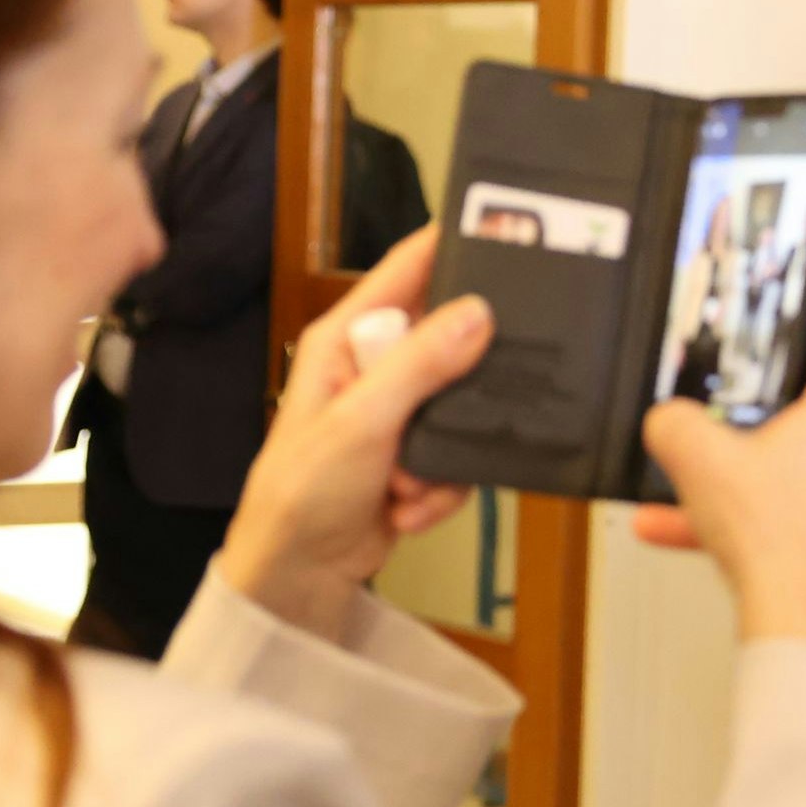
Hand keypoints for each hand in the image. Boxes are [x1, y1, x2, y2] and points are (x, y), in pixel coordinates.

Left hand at [218, 231, 489, 640]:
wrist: (298, 573)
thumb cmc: (303, 489)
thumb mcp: (364, 420)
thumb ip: (421, 364)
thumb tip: (479, 313)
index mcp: (346, 338)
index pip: (407, 270)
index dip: (452, 248)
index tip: (508, 233)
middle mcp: (373, 367)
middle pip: (450, 340)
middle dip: (461, 387)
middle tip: (464, 407)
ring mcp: (397, 412)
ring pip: (463, 406)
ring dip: (444, 454)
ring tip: (408, 482)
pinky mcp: (416, 455)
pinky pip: (459, 455)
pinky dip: (440, 489)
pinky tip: (407, 507)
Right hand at [631, 327, 805, 646]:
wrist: (795, 618)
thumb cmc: (774, 537)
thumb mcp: (698, 457)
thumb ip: (674, 421)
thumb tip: (667, 419)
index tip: (779, 337)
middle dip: (760, 411)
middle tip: (725, 411)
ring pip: (792, 465)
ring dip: (738, 471)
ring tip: (684, 484)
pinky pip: (787, 508)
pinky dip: (742, 513)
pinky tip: (676, 529)